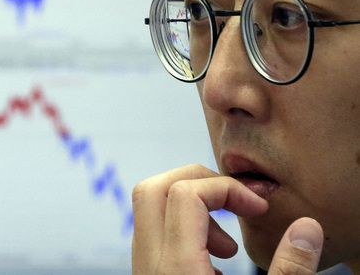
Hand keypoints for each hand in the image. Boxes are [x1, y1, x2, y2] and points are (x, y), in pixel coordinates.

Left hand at [132, 164, 322, 273]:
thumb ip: (288, 270)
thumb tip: (305, 229)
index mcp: (176, 269)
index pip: (184, 194)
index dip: (226, 188)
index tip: (256, 207)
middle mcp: (149, 265)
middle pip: (153, 189)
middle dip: (199, 183)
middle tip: (235, 204)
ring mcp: (142, 270)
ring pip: (149, 211)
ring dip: (191, 211)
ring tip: (228, 246)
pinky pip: (154, 235)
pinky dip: (183, 231)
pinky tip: (214, 263)